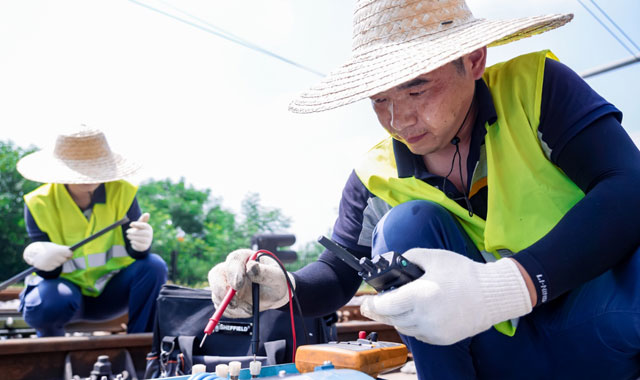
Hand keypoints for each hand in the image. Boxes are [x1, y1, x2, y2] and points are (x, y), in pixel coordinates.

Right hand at [23, 241, 72, 270]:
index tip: (68, 253)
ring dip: (57, 261)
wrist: (32, 253)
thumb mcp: (53, 246)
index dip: (69, 253)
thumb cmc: (45, 248)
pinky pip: (54, 267)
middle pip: (64, 259)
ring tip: (50, 257)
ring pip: (59, 264)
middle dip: (62, 257)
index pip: (69, 253)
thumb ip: (62, 249)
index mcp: (57, 250)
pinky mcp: (47, 268)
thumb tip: (71, 252)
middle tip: (57, 255)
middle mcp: (54, 257)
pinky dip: (52, 265)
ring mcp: (51, 263)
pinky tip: (47, 261)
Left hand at [126, 213, 152, 251]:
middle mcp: (150, 234)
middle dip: (132, 232)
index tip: (130, 224)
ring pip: (138, 238)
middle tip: (127, 232)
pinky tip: (132, 241)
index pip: (143, 225)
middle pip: (140, 232)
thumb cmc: (140, 231)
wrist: (142, 243)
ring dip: (131, 237)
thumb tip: (147, 213)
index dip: (137, 224)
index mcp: (148, 228)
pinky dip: (133, 242)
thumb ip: (142, 219)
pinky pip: (137, 244)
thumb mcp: (140, 225)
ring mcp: (148, 241)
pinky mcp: (144, 247)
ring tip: (128, 236)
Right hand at [207, 249, 294, 317]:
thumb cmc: (276, 281)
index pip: (233, 260)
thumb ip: (265, 272)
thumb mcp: (276, 277)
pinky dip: (234, 312)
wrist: (274, 295)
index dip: (233, 273)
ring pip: (217, 294)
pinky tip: (247, 309)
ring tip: (250, 308)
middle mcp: (230, 268)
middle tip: (233, 303)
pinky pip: (222, 307)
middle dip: (221, 290)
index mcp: (243, 257)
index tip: (237, 286)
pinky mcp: (223, 297)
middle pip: (215, 275)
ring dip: (232, 306)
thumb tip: (251, 268)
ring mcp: (225, 283)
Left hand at [360, 248, 531, 344]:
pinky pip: (418, 334)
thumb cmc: (464, 274)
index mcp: (420, 296)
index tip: (366, 300)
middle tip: (372, 305)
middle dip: (380, 311)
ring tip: (395, 306)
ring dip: (396, 317)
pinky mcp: (441, 339)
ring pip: (403, 327)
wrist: (493, 295)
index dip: (372, 303)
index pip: (385, 305)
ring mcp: (433, 331)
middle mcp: (424, 317)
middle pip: (391, 318)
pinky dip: (412, 324)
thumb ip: (410, 258)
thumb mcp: (434, 257)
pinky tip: (415, 313)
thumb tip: (394, 263)